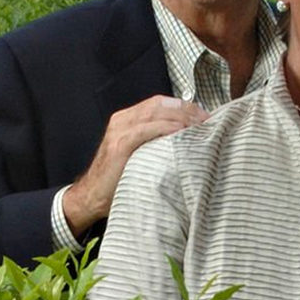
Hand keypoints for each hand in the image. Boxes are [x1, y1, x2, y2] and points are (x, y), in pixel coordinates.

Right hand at [61, 95, 208, 235]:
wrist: (92, 197)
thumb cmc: (119, 179)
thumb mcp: (139, 153)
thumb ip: (156, 142)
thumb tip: (186, 139)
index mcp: (127, 119)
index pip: (161, 102)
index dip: (185, 106)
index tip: (205, 116)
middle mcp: (122, 120)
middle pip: (160, 104)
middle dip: (187, 109)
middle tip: (207, 120)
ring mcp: (120, 130)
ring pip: (155, 112)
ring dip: (181, 117)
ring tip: (199, 126)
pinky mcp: (120, 145)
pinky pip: (147, 129)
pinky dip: (166, 128)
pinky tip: (181, 132)